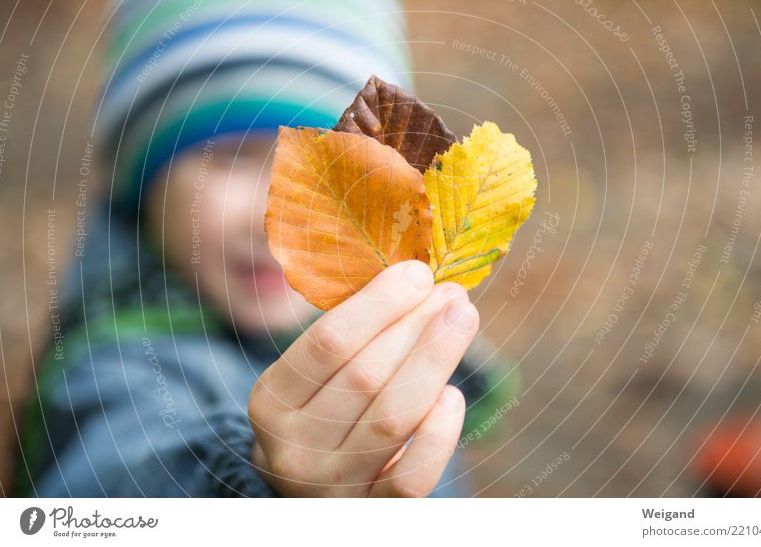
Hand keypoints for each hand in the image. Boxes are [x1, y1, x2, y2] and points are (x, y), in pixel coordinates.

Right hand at [248, 261, 478, 496]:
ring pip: (391, 419)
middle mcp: (294, 447)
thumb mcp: (312, 379)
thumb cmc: (322, 415)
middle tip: (452, 294)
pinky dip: (437, 434)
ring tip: (463, 320)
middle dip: (416, 326)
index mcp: (272, 401)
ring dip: (434, 360)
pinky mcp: (369, 513)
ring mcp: (331, 487)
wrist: (309, 496)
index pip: (328, 343)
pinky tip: (453, 395)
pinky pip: (410, 476)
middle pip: (365, 375)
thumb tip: (417, 280)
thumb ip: (352, 337)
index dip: (379, 303)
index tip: (417, 273)